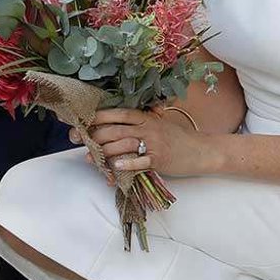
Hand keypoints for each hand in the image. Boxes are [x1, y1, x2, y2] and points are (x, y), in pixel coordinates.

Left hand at [71, 105, 204, 179]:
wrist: (202, 151)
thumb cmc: (178, 139)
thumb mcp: (158, 124)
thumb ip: (138, 123)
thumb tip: (112, 128)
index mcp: (145, 117)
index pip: (117, 113)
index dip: (97, 117)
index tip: (80, 121)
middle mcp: (148, 127)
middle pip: (115, 129)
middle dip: (93, 135)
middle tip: (77, 140)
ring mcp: (154, 143)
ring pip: (124, 144)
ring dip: (104, 151)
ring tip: (90, 157)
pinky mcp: (160, 159)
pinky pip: (140, 161)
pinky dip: (126, 164)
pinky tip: (115, 166)